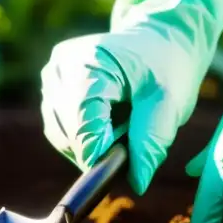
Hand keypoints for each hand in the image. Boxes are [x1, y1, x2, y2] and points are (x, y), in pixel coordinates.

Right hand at [41, 0, 222, 193]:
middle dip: (99, 148)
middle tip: (133, 147)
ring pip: (61, 134)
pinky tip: (110, 125)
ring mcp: (52, 76)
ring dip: (91, 144)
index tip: (123, 167)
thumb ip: (152, 141)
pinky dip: (85, 137)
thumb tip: (136, 182)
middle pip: (68, 130)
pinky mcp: (52, 87)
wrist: (160, 40)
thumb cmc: (168, 67)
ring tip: (125, 128)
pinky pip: (60, 129)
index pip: (82, 119)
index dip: (99, 151)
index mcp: (92, 60)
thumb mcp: (170, 102)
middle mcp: (61, 66)